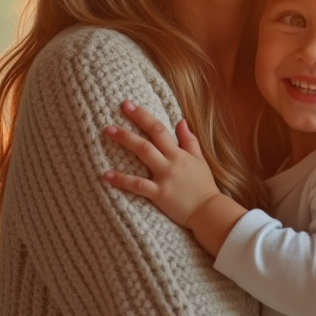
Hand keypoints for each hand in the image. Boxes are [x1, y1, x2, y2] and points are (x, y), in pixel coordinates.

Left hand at [101, 100, 219, 227]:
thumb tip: (181, 121)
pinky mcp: (159, 194)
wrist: (208, 211)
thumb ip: (190, 140)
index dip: (143, 115)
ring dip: (125, 142)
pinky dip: (122, 180)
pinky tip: (106, 174)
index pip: (159, 129)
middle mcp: (170, 162)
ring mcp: (164, 177)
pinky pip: (138, 185)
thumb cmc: (204, 186)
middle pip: (148, 139)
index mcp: (179, 153)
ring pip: (143, 154)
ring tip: (108, 132)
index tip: (129, 104)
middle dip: (131, 125)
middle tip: (113, 115)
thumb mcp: (200, 159)